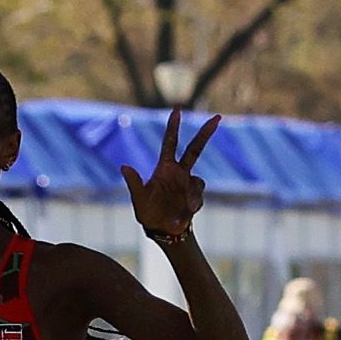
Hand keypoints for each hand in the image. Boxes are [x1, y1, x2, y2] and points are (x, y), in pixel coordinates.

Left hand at [121, 110, 219, 243]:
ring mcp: (189, 184)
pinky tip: (185, 214)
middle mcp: (179, 172)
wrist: (163, 230)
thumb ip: (134, 183)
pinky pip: (199, 197)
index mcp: (165, 167)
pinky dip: (193, 204)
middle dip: (206, 133)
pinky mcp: (196, 197)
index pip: (170, 142)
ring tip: (183, 209)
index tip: (177, 109)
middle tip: (217, 117)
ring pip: (199, 181)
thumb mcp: (139, 199)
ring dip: (192, 195)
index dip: (173, 126)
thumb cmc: (148, 213)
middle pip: (195, 149)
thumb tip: (124, 166)